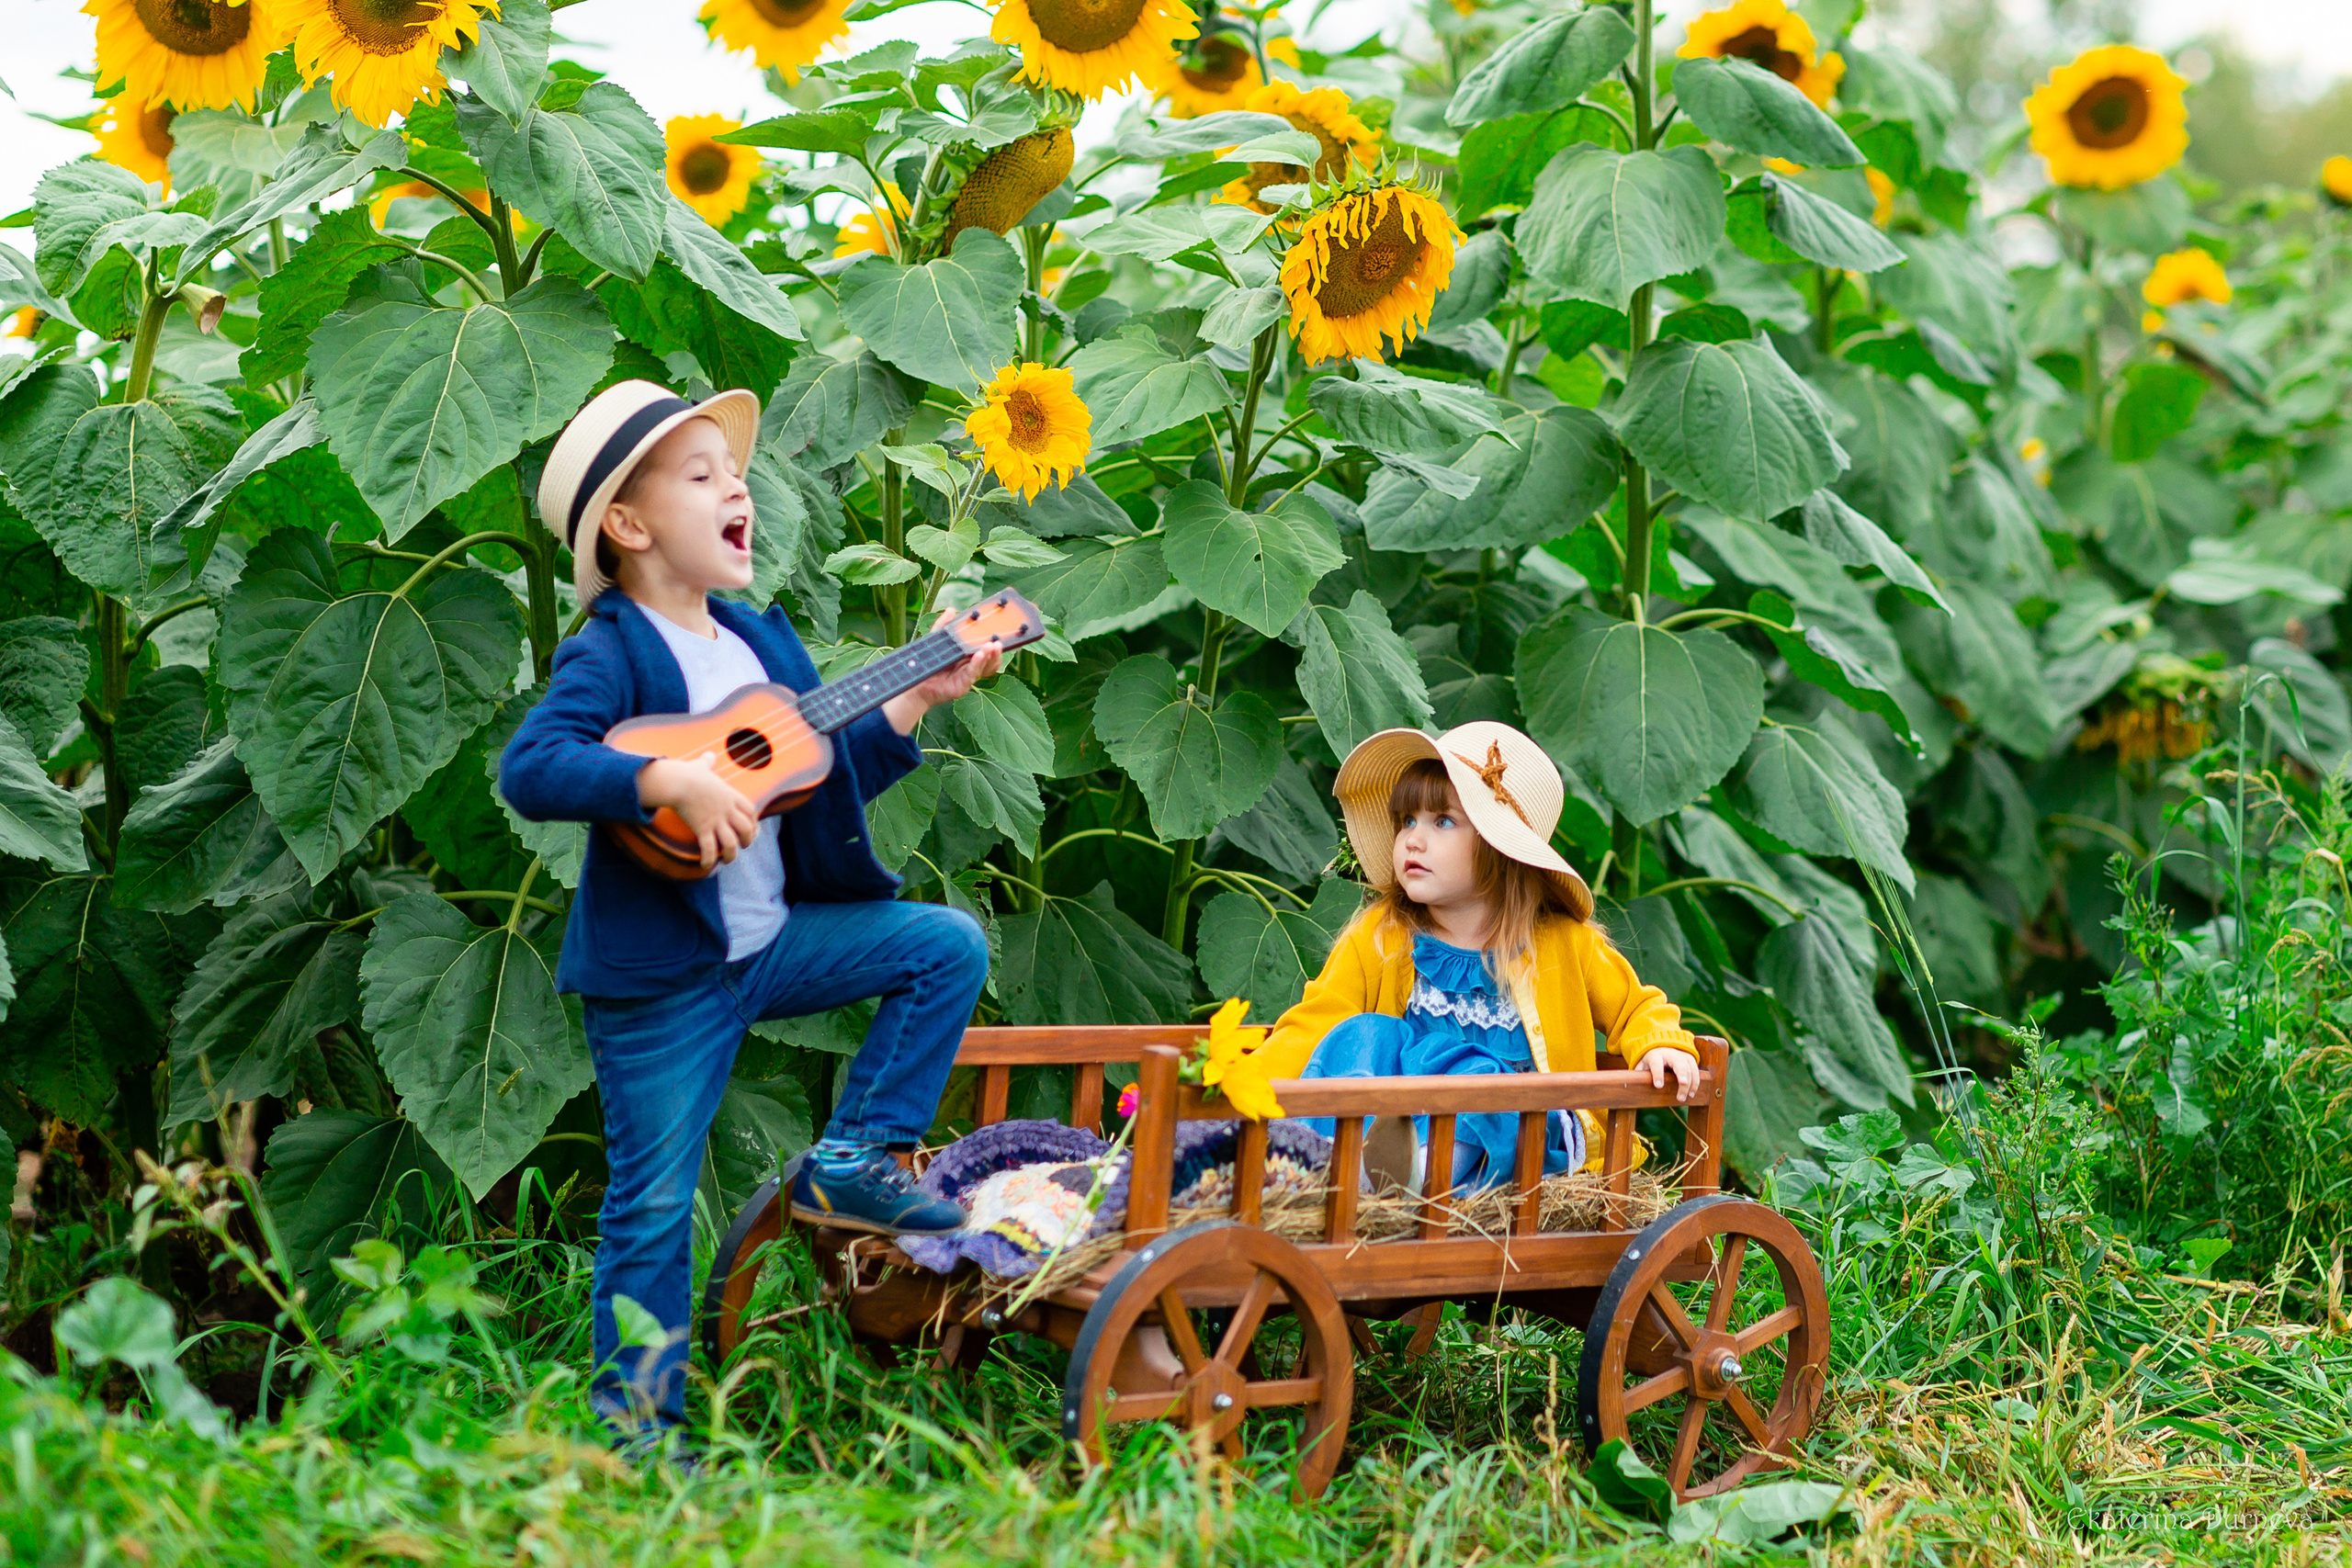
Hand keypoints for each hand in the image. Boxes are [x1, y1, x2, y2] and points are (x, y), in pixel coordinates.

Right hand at [638, 755, 758, 868]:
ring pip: (731, 843)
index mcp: (729, 795)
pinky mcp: (702, 828)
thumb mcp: (701, 766)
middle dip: (747, 840)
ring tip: (726, 860)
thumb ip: (707, 762)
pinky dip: (708, 859)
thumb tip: (708, 754)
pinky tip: (705, 866)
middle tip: (742, 845)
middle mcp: (726, 810)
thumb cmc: (688, 774)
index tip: (750, 826)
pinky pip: (709, 848)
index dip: (752, 820)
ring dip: (731, 855)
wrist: (678, 782)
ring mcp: (716, 820)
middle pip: (747, 829)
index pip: (750, 809)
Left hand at [883, 606, 1004, 733]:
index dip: (995, 640)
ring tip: (992, 645)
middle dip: (997, 649)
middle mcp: (971, 667)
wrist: (915, 681)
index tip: (1002, 629)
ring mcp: (968, 677)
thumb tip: (952, 609)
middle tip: (999, 639)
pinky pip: (973, 673)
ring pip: (987, 667)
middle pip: (991, 658)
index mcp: (968, 656)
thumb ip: (944, 625)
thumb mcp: (937, 639)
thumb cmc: (928, 662)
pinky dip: (978, 663)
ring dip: (991, 655)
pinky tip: (980, 653)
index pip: (987, 648)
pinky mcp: (963, 685)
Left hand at [1643, 1046, 1702, 1103]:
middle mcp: (1670, 1054)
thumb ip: (1639, 1074)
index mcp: (1655, 1056)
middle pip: (1678, 1064)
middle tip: (1682, 1084)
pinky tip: (1692, 1094)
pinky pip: (1695, 1071)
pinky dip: (1695, 1083)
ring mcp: (1681, 1056)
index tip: (1658, 1086)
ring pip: (1689, 1068)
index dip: (1658, 1074)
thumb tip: (1631, 1086)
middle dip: (1682, 1074)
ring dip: (1690, 1083)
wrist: (1661, 1047)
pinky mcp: (1690, 1059)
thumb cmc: (1650, 1061)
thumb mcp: (1642, 1065)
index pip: (1656, 1064)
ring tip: (1687, 1097)